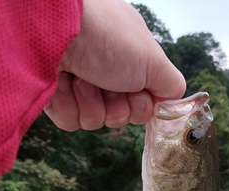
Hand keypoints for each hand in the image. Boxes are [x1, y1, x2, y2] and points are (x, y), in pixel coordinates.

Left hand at [44, 0, 185, 130]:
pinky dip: (70, 106)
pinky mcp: (55, 96)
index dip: (141, 106)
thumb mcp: (153, 60)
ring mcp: (79, 84)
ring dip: (92, 104)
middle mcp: (106, 71)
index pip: (144, 102)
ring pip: (95, 121)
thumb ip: (171, 85)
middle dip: (117, 106)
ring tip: (83, 78)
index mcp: (130, 60)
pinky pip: (71, 122)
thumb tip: (173, 103)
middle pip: (121, 116)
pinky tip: (66, 84)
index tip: (137, 94)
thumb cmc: (109, 38)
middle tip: (109, 83)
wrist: (57, 29)